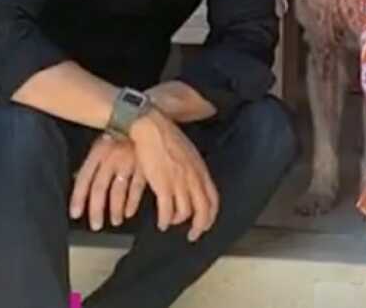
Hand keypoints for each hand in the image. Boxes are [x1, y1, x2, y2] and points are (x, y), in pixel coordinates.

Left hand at [70, 133, 145, 229]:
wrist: (147, 120)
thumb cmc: (121, 133)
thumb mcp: (102, 144)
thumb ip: (92, 163)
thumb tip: (77, 179)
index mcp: (98, 152)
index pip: (84, 179)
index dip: (78, 198)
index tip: (75, 214)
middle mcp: (112, 158)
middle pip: (100, 188)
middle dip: (96, 210)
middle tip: (95, 226)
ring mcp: (129, 161)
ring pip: (118, 191)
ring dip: (115, 210)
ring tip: (114, 221)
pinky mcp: (145, 164)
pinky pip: (137, 187)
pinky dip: (132, 202)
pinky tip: (129, 212)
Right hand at [129, 108, 219, 241]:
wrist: (152, 129)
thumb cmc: (168, 138)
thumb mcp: (189, 153)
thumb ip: (193, 170)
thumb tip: (194, 182)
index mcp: (201, 170)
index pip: (213, 199)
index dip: (211, 215)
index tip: (206, 224)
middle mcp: (194, 178)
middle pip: (203, 210)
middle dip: (200, 226)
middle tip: (194, 235)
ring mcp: (179, 182)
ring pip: (185, 212)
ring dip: (178, 221)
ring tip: (171, 223)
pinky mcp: (163, 185)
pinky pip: (167, 210)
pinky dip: (165, 220)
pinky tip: (162, 223)